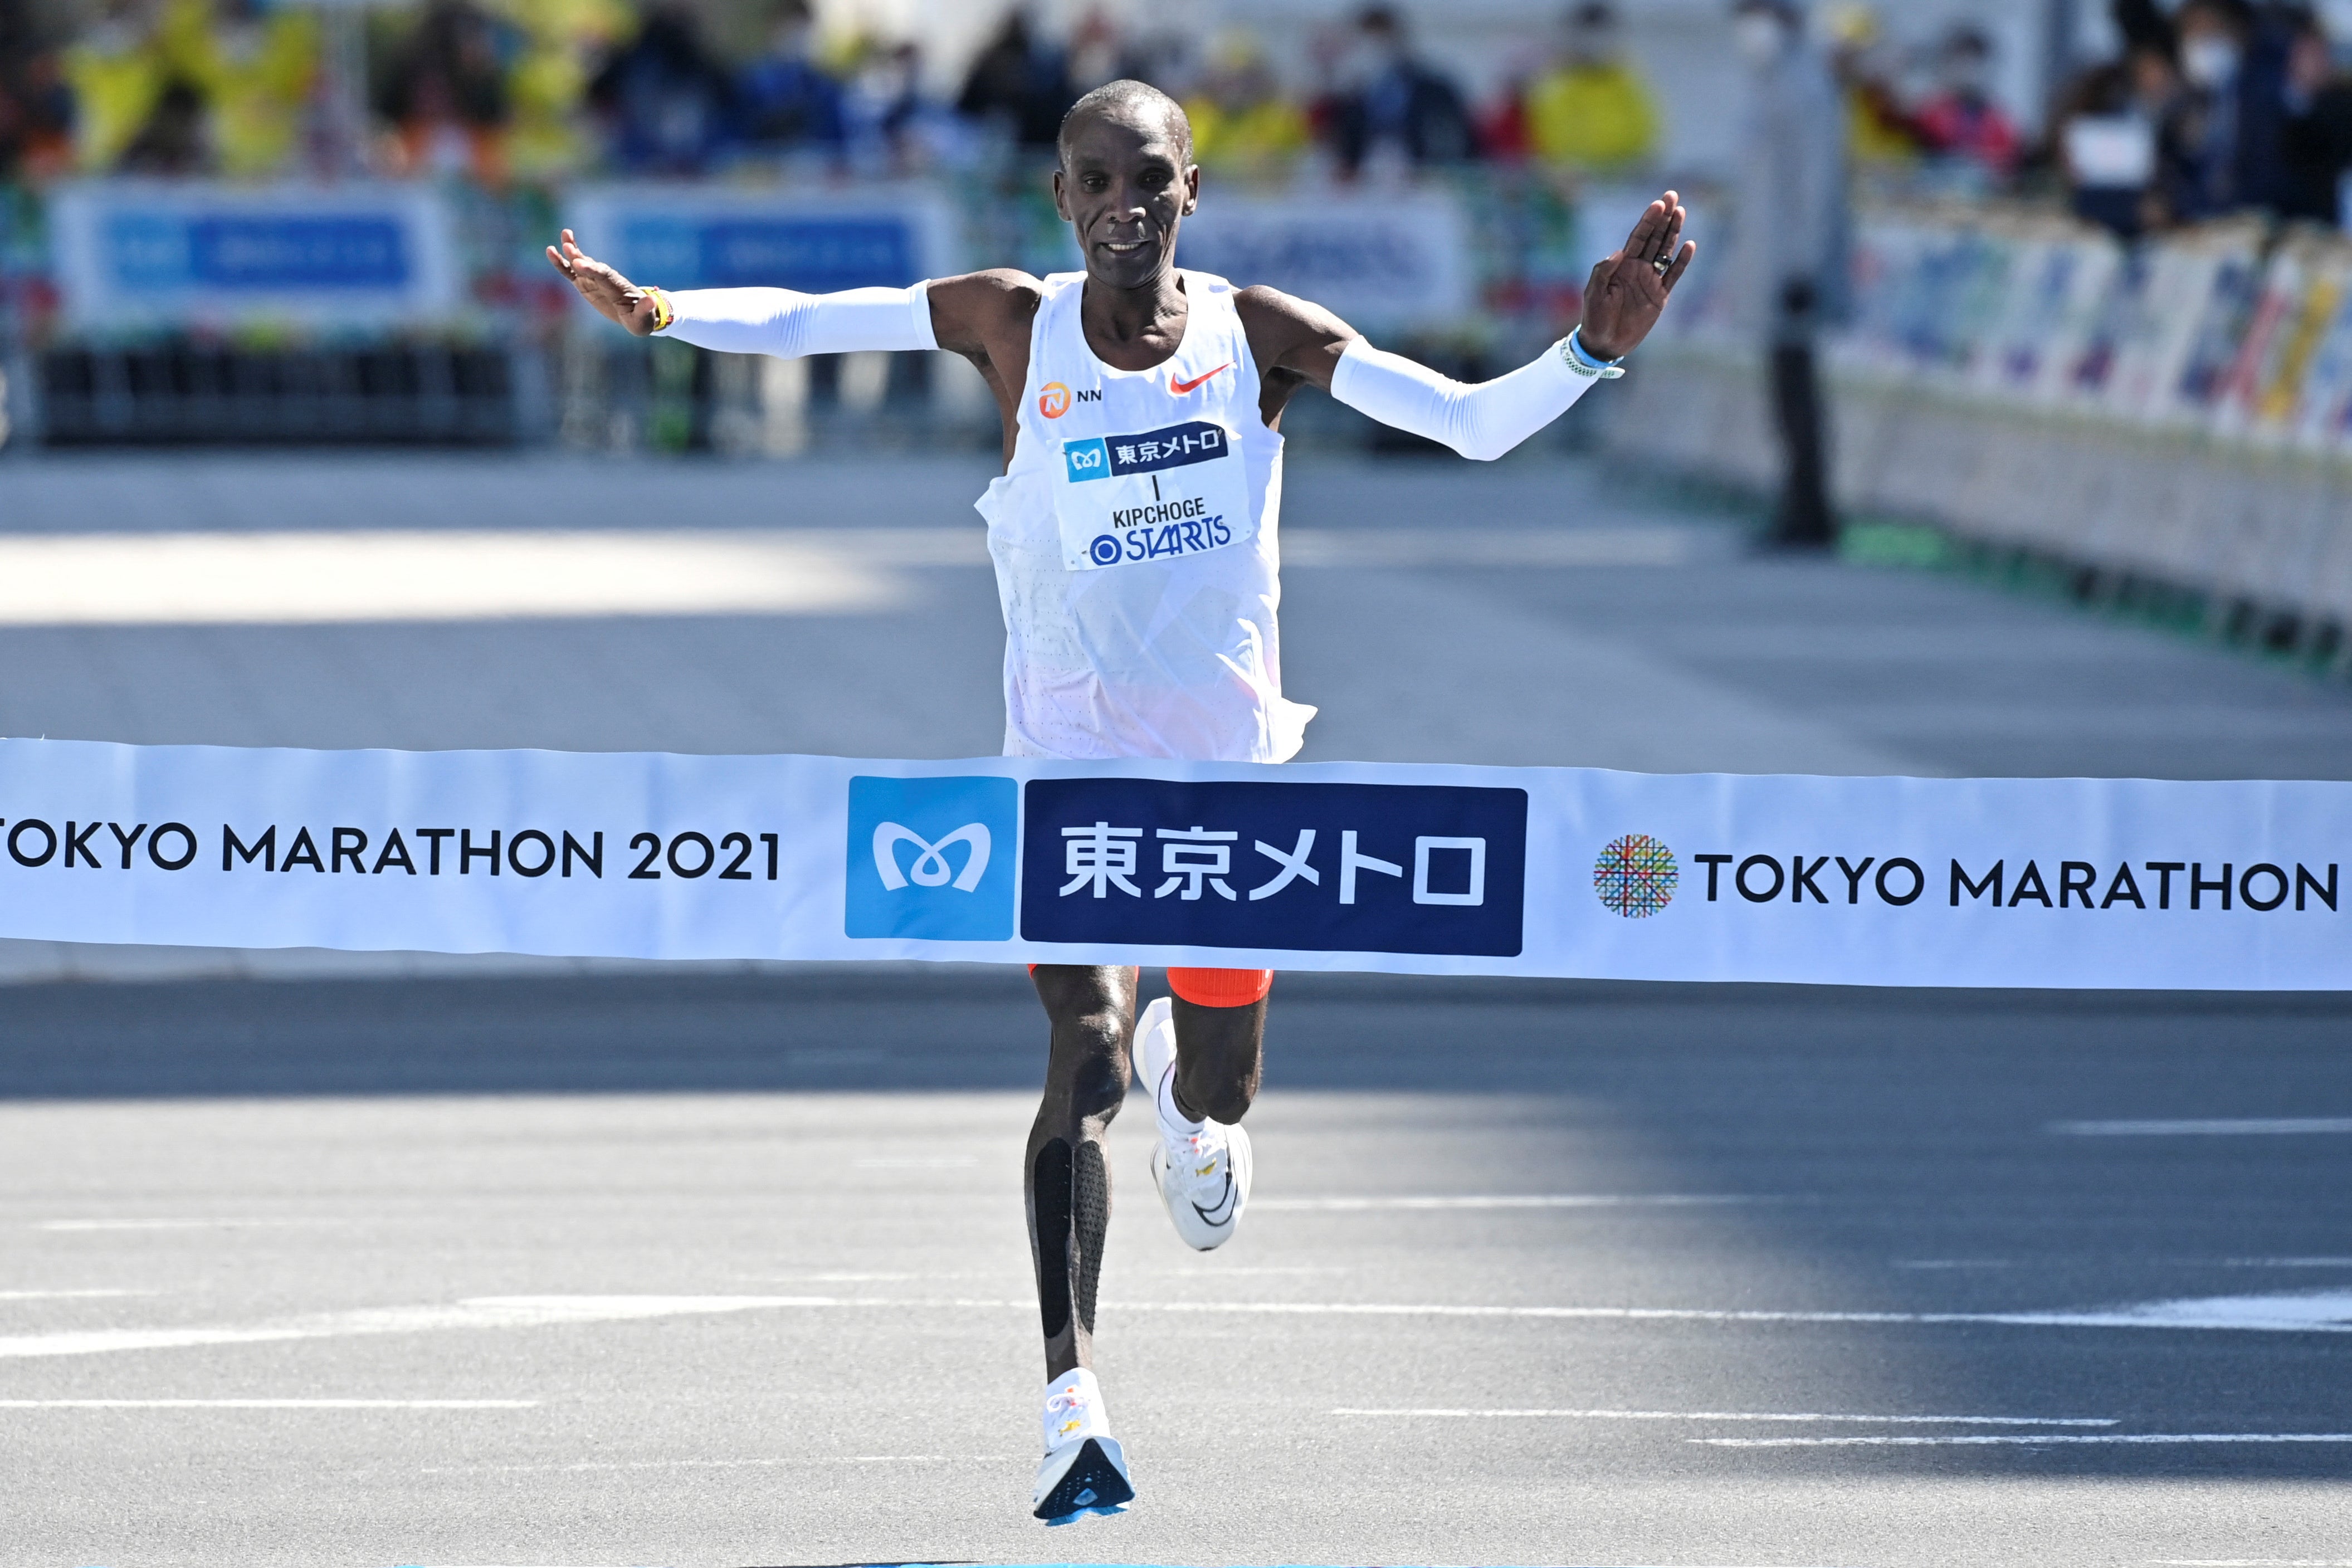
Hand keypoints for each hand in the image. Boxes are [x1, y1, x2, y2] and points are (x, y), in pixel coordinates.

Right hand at [546, 229, 660, 336]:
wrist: (637, 315)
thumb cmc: (641, 318)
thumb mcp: (644, 318)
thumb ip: (645, 309)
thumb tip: (652, 301)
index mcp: (618, 287)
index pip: (604, 276)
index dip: (592, 270)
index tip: (580, 265)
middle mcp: (606, 279)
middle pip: (592, 266)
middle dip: (581, 259)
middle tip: (569, 249)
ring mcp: (594, 279)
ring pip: (580, 264)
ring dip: (572, 252)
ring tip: (565, 236)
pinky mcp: (585, 283)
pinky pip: (570, 272)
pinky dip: (561, 263)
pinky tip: (551, 251)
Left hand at [1575, 191, 1694, 361]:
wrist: (1604, 343)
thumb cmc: (1594, 317)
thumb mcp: (1593, 292)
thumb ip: (1604, 270)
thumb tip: (1620, 252)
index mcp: (1622, 265)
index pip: (1638, 237)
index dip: (1648, 221)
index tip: (1658, 204)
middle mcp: (1638, 268)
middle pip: (1654, 238)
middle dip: (1663, 218)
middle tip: (1673, 197)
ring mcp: (1650, 281)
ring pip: (1665, 251)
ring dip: (1673, 232)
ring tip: (1681, 212)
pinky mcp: (1659, 297)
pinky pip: (1673, 276)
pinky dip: (1682, 262)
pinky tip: (1689, 246)